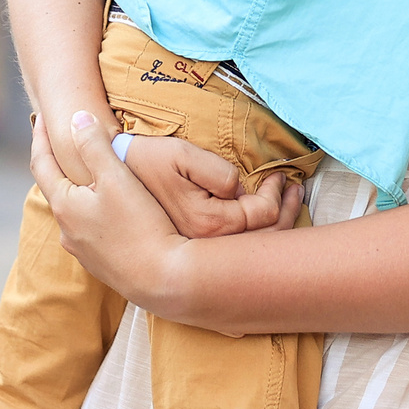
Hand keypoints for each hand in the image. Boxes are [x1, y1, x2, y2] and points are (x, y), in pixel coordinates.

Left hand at [31, 111, 196, 311]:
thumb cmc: (140, 225)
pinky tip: (108, 208)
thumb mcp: (116, 177)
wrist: (164, 280)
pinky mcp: (102, 263)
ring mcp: (83, 250)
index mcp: (64, 206)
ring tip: (88, 173)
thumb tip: (76, 118)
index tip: (42, 117)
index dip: (40, 137)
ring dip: (77, 189)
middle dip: (59, 163)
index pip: (41, 163)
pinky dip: (93, 210)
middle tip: (63, 140)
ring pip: (74, 211)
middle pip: (56, 188)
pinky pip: (90, 228)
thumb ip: (93, 145)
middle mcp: (67, 230)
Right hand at [121, 135, 304, 237]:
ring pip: (249, 252)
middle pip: (261, 242)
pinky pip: (233, 254)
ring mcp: (197, 254)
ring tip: (289, 203)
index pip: (261, 215)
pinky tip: (267, 226)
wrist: (112, 177)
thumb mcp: (183, 154)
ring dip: (276, 227)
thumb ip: (219, 172)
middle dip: (286, 214)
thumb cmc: (148, 160)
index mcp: (206, 224)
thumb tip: (240, 189)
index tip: (279, 174)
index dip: (275, 193)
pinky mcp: (191, 252)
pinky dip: (257, 241)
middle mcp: (204, 247)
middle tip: (296, 191)